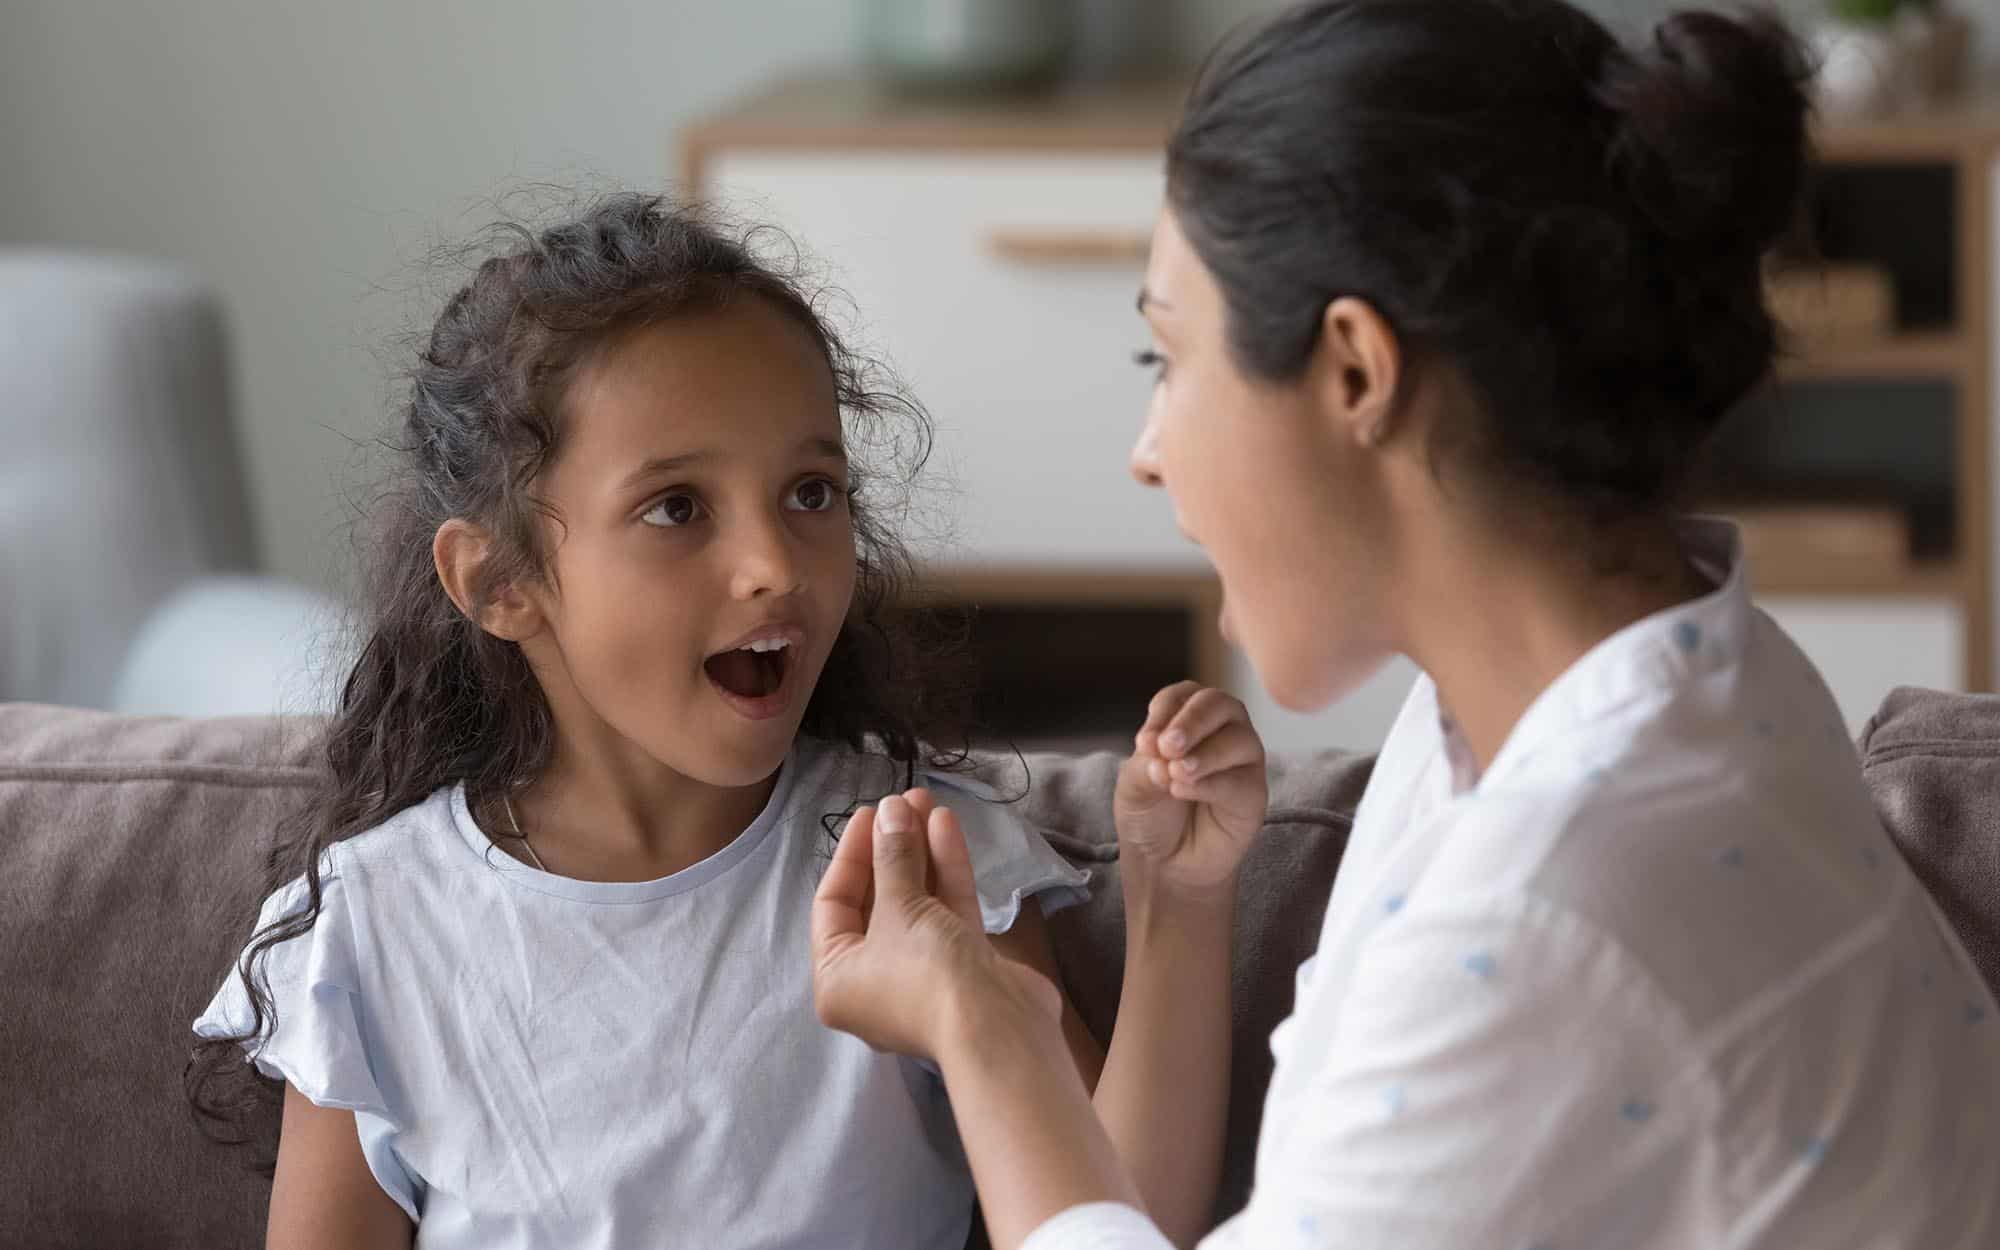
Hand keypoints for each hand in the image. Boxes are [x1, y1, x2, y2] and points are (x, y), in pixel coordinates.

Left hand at [812, 792, 1059, 1060]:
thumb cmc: (926, 973)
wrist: (999, 1028)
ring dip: (920, 853)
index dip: (851, 854)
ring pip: (915, 903)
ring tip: (927, 803)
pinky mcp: (962, 967)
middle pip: (876, 900)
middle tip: (904, 802)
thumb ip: (892, 855)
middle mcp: (875, 979)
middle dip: (891, 848)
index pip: (833, 904)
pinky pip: (946, 913)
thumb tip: (890, 810)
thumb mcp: (900, 908)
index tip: (871, 812)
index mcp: (838, 978)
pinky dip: (946, 873)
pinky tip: (947, 826)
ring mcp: (922, 973)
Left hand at [1115, 682, 1267, 899]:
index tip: (1144, 742)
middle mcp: (1222, 730)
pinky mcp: (1254, 794)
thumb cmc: (1151, 812)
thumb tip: (1164, 754)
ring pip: (1237, 740)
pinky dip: (1209, 783)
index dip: (1164, 712)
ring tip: (1174, 773)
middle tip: (1166, 747)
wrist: (1163, 861)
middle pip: (1218, 704)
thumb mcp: (1134, 783)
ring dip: (1204, 754)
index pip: (1183, 695)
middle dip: (1191, 722)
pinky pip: (1239, 781)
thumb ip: (1148, 763)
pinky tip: (1182, 791)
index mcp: (1189, 718)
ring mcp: (1243, 760)